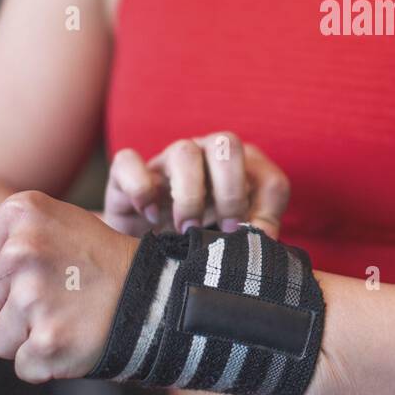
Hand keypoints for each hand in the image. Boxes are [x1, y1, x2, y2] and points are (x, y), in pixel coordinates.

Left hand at [0, 190, 139, 382]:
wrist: (154, 294)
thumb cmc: (97, 261)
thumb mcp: (52, 227)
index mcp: (21, 213)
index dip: (0, 280)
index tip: (39, 272)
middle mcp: (23, 251)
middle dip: (11, 312)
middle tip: (57, 297)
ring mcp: (34, 298)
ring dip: (30, 337)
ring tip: (68, 315)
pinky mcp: (46, 341)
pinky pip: (23, 365)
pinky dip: (47, 361)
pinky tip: (75, 337)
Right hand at [101, 134, 289, 240]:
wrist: (139, 250)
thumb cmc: (195, 242)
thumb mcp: (227, 241)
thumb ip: (251, 237)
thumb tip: (264, 241)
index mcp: (239, 171)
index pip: (269, 177)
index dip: (266, 210)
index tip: (251, 238)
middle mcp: (204, 156)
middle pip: (227, 145)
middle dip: (231, 192)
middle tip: (225, 229)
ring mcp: (165, 160)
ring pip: (183, 151)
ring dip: (190, 194)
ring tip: (187, 230)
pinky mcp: (125, 173)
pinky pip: (129, 161)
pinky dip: (140, 188)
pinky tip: (150, 216)